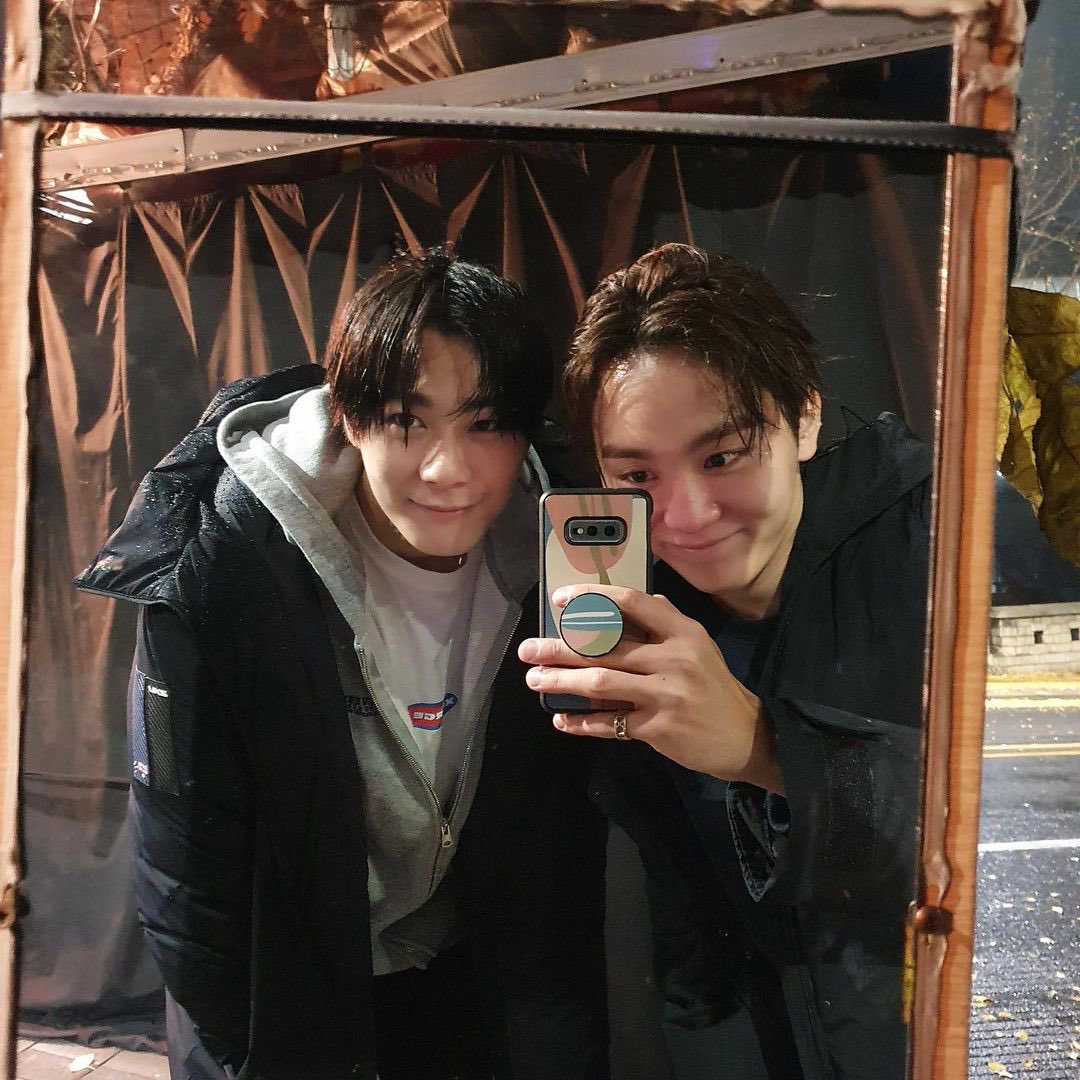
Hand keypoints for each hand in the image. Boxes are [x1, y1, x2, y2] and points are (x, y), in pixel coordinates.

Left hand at [519, 585, 782, 792]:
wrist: (745, 735)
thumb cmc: (713, 686)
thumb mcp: (698, 646)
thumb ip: (663, 623)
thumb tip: (625, 600)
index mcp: (682, 632)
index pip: (631, 603)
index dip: (592, 598)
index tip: (560, 600)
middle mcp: (673, 659)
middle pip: (605, 647)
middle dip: (559, 647)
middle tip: (528, 649)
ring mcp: (665, 694)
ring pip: (601, 683)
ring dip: (562, 681)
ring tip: (534, 679)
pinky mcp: (658, 728)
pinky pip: (611, 723)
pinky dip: (582, 722)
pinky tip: (561, 719)